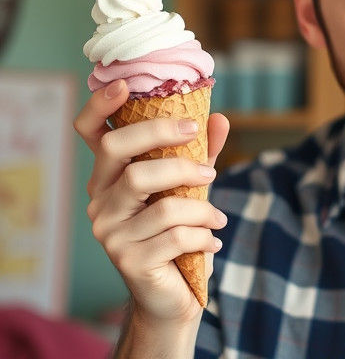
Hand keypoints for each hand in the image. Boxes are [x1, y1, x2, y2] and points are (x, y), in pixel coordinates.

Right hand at [74, 79, 229, 322]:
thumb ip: (201, 155)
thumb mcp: (192, 189)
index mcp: (109, 177)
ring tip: (218, 216)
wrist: (172, 295)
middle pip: (121, 153)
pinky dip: (203, 234)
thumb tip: (219, 118)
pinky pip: (175, 234)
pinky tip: (213, 240)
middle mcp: (100, 200)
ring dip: (201, 204)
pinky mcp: (128, 259)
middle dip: (166, 140)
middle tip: (202, 146)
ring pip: (160, 198)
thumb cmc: (179, 233)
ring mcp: (109, 231)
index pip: (89, 134)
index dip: (100, 106)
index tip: (125, 85)